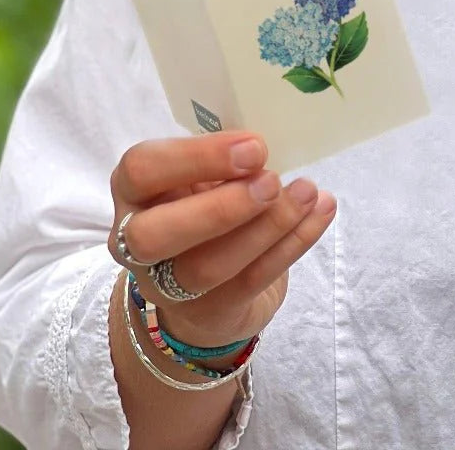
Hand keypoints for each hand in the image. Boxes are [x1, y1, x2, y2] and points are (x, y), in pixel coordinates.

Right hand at [107, 129, 336, 349]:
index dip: (195, 158)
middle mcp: (136, 242)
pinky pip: (252, 280)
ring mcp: (168, 285)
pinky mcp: (211, 311)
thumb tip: (267, 143)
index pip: (141, 170)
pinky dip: (293, 244)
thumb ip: (222, 159)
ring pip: (207, 266)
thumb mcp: (201, 175)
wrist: (205, 290)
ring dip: (266, 227)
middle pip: (154, 235)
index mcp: (134, 191)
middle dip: (219, 208)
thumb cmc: (205, 205)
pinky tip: (321, 212)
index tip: (253, 146)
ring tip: (307, 193)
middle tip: (272, 181)